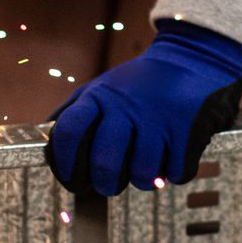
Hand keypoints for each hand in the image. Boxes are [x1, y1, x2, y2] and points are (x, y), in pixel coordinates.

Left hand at [45, 21, 241, 196]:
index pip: (69, 132)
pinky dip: (174, 173)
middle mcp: (127, 106)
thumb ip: (74, 112)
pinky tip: (172, 158)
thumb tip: (46, 141)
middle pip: (105, 163)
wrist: (195, 58)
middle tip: (109, 184)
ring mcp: (158, 118)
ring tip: (147, 169)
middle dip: (105, 184)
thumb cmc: (141, 83)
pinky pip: (175, 173)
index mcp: (100, 96)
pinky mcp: (188, 129)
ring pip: (143, 174)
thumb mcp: (103, 87)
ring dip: (144, 180)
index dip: (64, 162)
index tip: (70, 178)